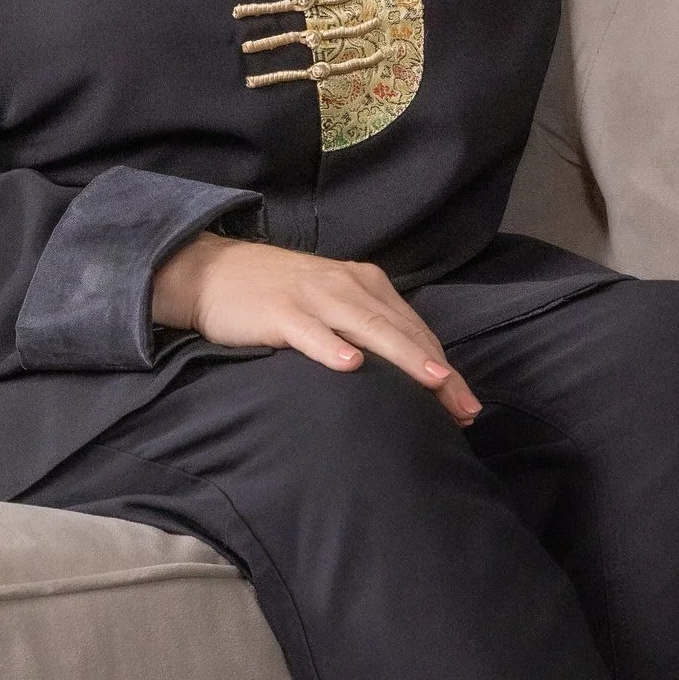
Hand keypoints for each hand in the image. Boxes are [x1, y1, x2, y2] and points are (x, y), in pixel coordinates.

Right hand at [151, 235, 479, 423]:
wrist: (213, 271)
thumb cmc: (276, 296)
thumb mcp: (330, 302)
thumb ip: (365, 329)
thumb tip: (406, 373)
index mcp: (365, 285)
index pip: (413, 329)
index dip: (442, 365)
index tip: (465, 403)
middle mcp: (348, 286)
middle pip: (401, 332)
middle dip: (437, 370)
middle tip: (465, 408)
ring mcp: (314, 297)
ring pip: (368, 328)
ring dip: (403, 357)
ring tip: (432, 383)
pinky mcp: (279, 311)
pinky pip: (310, 332)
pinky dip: (331, 347)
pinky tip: (350, 366)